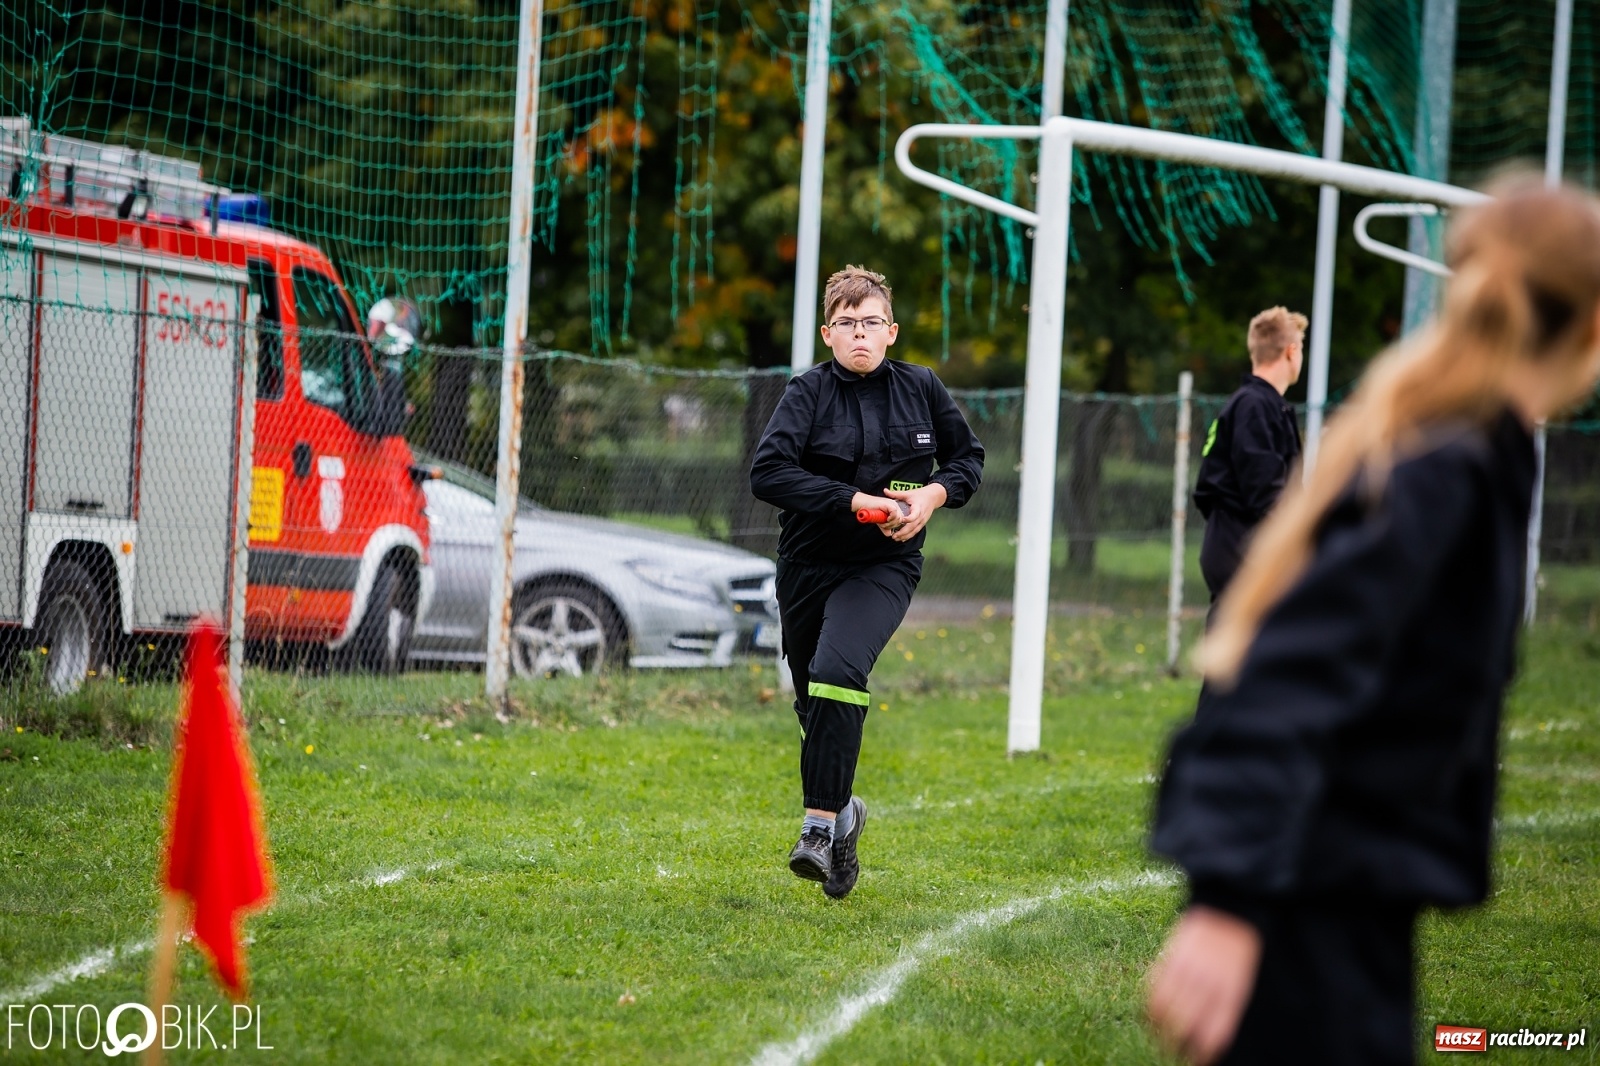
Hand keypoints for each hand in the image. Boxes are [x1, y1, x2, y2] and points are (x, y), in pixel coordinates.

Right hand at [850, 492, 908, 536]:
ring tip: (883, 524)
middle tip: (884, 526)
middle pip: (900, 520)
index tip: (887, 527)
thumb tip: (889, 534)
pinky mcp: (889, 504)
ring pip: (898, 518)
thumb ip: (885, 527)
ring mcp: (892, 504)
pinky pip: (894, 514)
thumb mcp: (879, 521)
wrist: (862, 504)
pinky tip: (884, 520)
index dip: (894, 526)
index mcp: (894, 508)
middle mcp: (895, 505)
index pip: (900, 520)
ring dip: (890, 524)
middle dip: (893, 526)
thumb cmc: (870, 510)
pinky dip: (890, 519)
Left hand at [882, 484, 946, 541]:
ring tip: (896, 539)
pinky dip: (909, 536)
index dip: (908, 519)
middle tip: (894, 536)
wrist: (933, 497)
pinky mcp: (922, 523)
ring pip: (914, 531)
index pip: (914, 515)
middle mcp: (921, 516)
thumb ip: (896, 494)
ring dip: (905, 536)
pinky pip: (916, 531)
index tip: (901, 520)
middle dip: (903, 532)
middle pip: (913, 526)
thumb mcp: (908, 493)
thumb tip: (885, 490)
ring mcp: (922, 521)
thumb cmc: (920, 495)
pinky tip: (903, 539)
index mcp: (918, 508)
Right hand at [1145, 905, 1261, 1064]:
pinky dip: (1149, 1008)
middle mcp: (1209, 984)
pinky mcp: (1172, 957)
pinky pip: (1155, 989)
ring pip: (1166, 1012)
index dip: (1201, 1054)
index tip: (1196, 1061)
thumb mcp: (1240, 982)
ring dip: (1159, 1032)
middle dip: (1177, 1047)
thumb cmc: (1237, 953)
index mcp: (1231, 994)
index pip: (1213, 1035)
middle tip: (1173, 1054)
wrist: (1229, 911)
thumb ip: (1223, 1008)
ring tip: (1158, 1041)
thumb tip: (1206, 1040)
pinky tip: (1150, 1017)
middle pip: (1186, 1028)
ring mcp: (1189, 970)